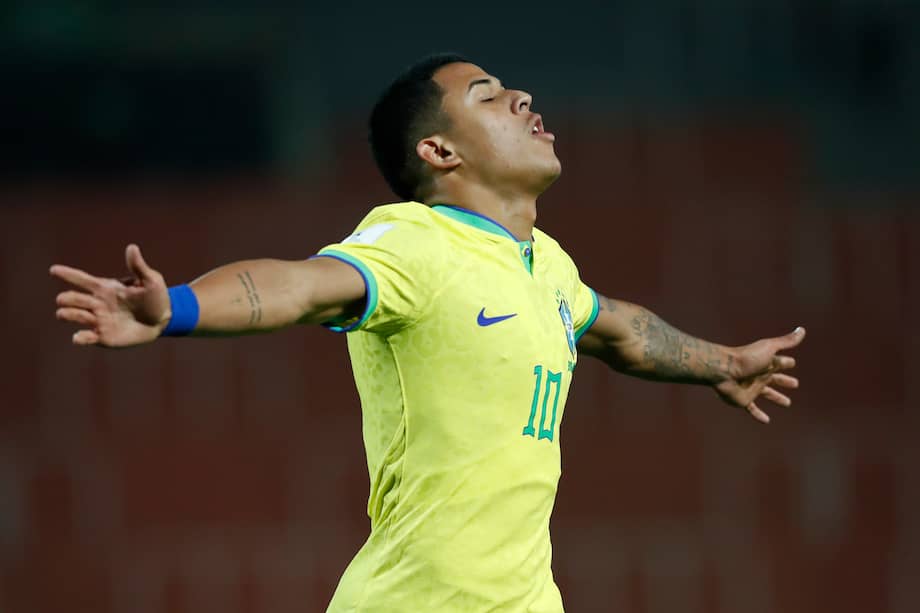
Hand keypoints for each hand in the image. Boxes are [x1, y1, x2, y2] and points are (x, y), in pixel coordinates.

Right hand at [50, 244, 170, 346]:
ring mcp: (99, 320)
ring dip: (69, 314)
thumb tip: (132, 247)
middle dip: (66, 298)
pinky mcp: (103, 336)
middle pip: (73, 298)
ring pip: (74, 315)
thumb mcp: (151, 280)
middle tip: (65, 300)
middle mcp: (97, 303)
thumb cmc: (156, 297)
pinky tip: (78, 337)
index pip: (82, 279)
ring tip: (67, 313)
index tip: (53, 270)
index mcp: (105, 288)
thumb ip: (138, 267)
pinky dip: (80, 337)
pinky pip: (86, 337)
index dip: (68, 274)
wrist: (163, 321)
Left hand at [714, 327, 805, 423]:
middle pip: (775, 379)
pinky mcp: (744, 399)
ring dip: (776, 398)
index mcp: (766, 363)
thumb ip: (786, 341)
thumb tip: (802, 329)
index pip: (780, 363)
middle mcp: (760, 375)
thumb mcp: (769, 347)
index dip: (786, 363)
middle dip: (784, 381)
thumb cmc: (747, 357)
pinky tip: (766, 421)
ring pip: (767, 394)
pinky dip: (758, 415)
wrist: (724, 369)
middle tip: (795, 384)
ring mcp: (752, 388)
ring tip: (787, 403)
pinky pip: (752, 409)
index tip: (792, 363)